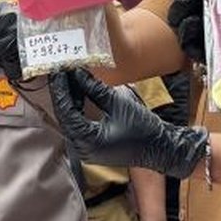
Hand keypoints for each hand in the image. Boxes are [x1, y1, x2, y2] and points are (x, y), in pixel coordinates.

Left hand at [49, 69, 207, 177]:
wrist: (162, 148)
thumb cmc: (143, 128)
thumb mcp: (117, 103)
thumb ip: (94, 88)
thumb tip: (77, 73)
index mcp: (87, 141)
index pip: (65, 111)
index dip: (60, 89)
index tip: (58, 71)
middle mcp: (82, 149)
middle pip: (65, 116)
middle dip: (63, 93)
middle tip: (61, 71)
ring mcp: (86, 150)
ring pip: (71, 120)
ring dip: (70, 99)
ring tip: (69, 77)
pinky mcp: (92, 147)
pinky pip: (79, 126)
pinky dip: (78, 109)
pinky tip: (79, 92)